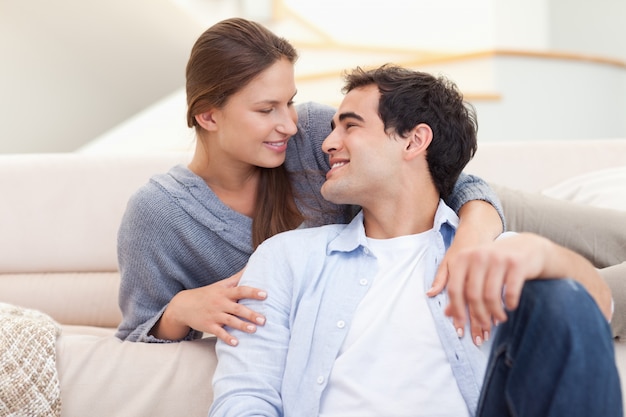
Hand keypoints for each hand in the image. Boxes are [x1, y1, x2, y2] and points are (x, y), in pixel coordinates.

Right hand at [153, 269, 267, 345]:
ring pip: (230, 321)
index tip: (264, 294)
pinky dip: (227, 338)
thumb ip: (237, 278)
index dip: (253, 292)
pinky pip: (219, 333)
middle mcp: (220, 303)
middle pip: (237, 308)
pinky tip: (236, 343)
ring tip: (254, 330)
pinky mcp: (208, 326)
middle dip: (250, 314)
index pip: (241, 290)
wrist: (183, 306)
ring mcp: (214, 315)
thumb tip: (252, 266)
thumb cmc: (207, 294)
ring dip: (242, 326)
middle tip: (263, 319)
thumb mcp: (220, 284)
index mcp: (224, 292)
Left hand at [443, 234, 548, 338]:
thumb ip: (459, 289)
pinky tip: (511, 307)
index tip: (461, 326)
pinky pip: (510, 292)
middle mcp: (478, 256)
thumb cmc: (495, 262)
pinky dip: (510, 304)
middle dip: (479, 316)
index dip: (456, 309)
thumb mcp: (474, 270)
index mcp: (463, 258)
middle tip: (485, 326)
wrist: (526, 247)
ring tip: (500, 318)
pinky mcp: (516, 263)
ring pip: (491, 296)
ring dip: (495, 313)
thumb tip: (447, 314)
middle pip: (472, 295)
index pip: (454, 288)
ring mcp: (497, 258)